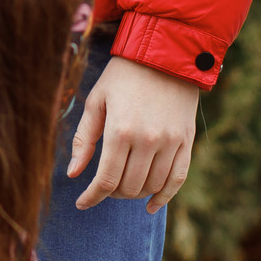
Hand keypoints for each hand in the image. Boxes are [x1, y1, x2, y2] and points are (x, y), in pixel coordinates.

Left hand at [69, 56, 199, 211]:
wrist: (164, 55)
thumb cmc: (122, 77)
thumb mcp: (96, 101)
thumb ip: (84, 139)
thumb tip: (73, 175)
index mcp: (120, 130)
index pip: (105, 179)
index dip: (92, 196)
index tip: (82, 203)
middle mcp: (147, 140)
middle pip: (128, 186)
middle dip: (111, 192)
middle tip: (103, 186)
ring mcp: (170, 142)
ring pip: (151, 186)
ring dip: (134, 193)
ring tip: (122, 186)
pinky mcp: (186, 142)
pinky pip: (177, 179)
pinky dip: (163, 197)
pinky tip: (150, 205)